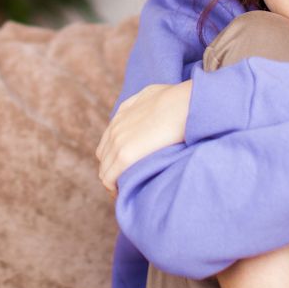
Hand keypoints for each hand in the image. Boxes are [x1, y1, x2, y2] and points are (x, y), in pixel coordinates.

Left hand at [96, 81, 191, 196]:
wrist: (184, 105)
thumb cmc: (179, 100)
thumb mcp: (155, 94)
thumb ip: (145, 102)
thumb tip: (151, 106)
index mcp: (122, 115)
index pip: (109, 143)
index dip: (117, 157)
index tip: (130, 168)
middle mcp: (115, 129)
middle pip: (104, 158)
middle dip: (114, 170)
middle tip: (130, 182)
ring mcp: (117, 142)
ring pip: (105, 170)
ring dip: (114, 181)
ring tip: (128, 191)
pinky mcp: (125, 155)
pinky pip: (110, 178)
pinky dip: (115, 188)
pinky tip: (126, 193)